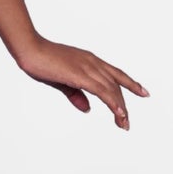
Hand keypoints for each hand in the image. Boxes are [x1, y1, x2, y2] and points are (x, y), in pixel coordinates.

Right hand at [17, 37, 148, 129]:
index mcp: (89, 61)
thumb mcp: (61, 82)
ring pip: (112, 90)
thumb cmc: (41, 62)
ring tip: (124, 124)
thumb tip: (88, 109)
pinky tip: (120, 113)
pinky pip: (102, 91)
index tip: (143, 92)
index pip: (115, 74)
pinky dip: (113, 103)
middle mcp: (93, 62)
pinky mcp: (81, 75)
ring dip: (120, 108)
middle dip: (124, 104)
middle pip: (116, 85)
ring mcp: (88, 67)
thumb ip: (76, 95)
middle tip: (126, 123)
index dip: (130, 83)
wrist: (29, 49)